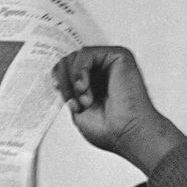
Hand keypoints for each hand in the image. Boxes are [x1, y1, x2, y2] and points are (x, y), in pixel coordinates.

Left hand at [52, 46, 185, 174]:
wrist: (128, 133)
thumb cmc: (110, 130)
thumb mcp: (78, 110)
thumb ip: (68, 90)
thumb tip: (58, 75)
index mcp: (95, 84)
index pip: (68, 69)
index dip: (59, 78)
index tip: (60, 93)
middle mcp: (103, 72)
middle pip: (69, 59)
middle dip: (65, 80)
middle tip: (75, 101)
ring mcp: (111, 63)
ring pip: (76, 56)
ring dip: (73, 79)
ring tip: (85, 99)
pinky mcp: (119, 56)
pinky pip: (86, 53)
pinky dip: (80, 70)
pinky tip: (85, 87)